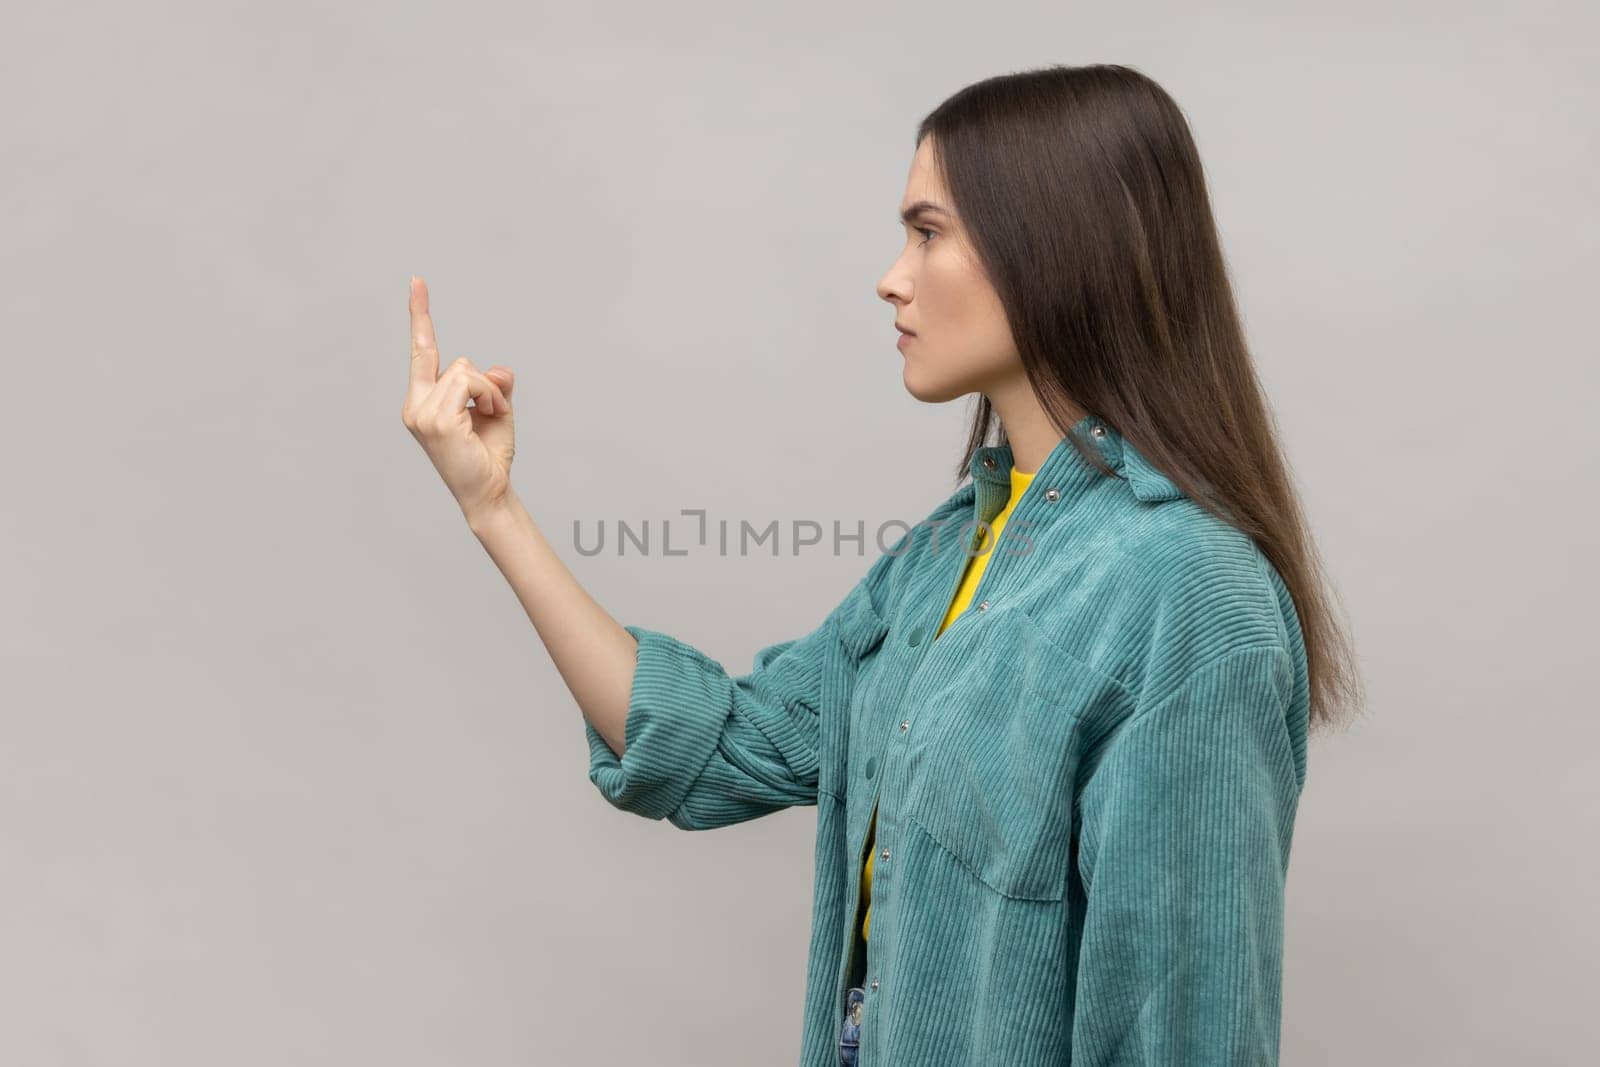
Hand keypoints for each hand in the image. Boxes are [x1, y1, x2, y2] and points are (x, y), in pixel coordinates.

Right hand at [401, 276, 517, 519]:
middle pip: (460, 362)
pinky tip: (489, 418)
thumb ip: (495, 383)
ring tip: (489, 419)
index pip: (422, 352)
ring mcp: (422, 414)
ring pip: (467, 371)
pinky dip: (489, 396)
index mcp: (421, 401)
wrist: (488, 492)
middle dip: (486, 383)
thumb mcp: (496, 409)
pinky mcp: (437, 421)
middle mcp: (415, 405)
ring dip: (490, 392)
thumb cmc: (488, 456)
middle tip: (492, 412)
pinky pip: (470, 383)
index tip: (417, 281)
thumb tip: (498, 368)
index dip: (420, 315)